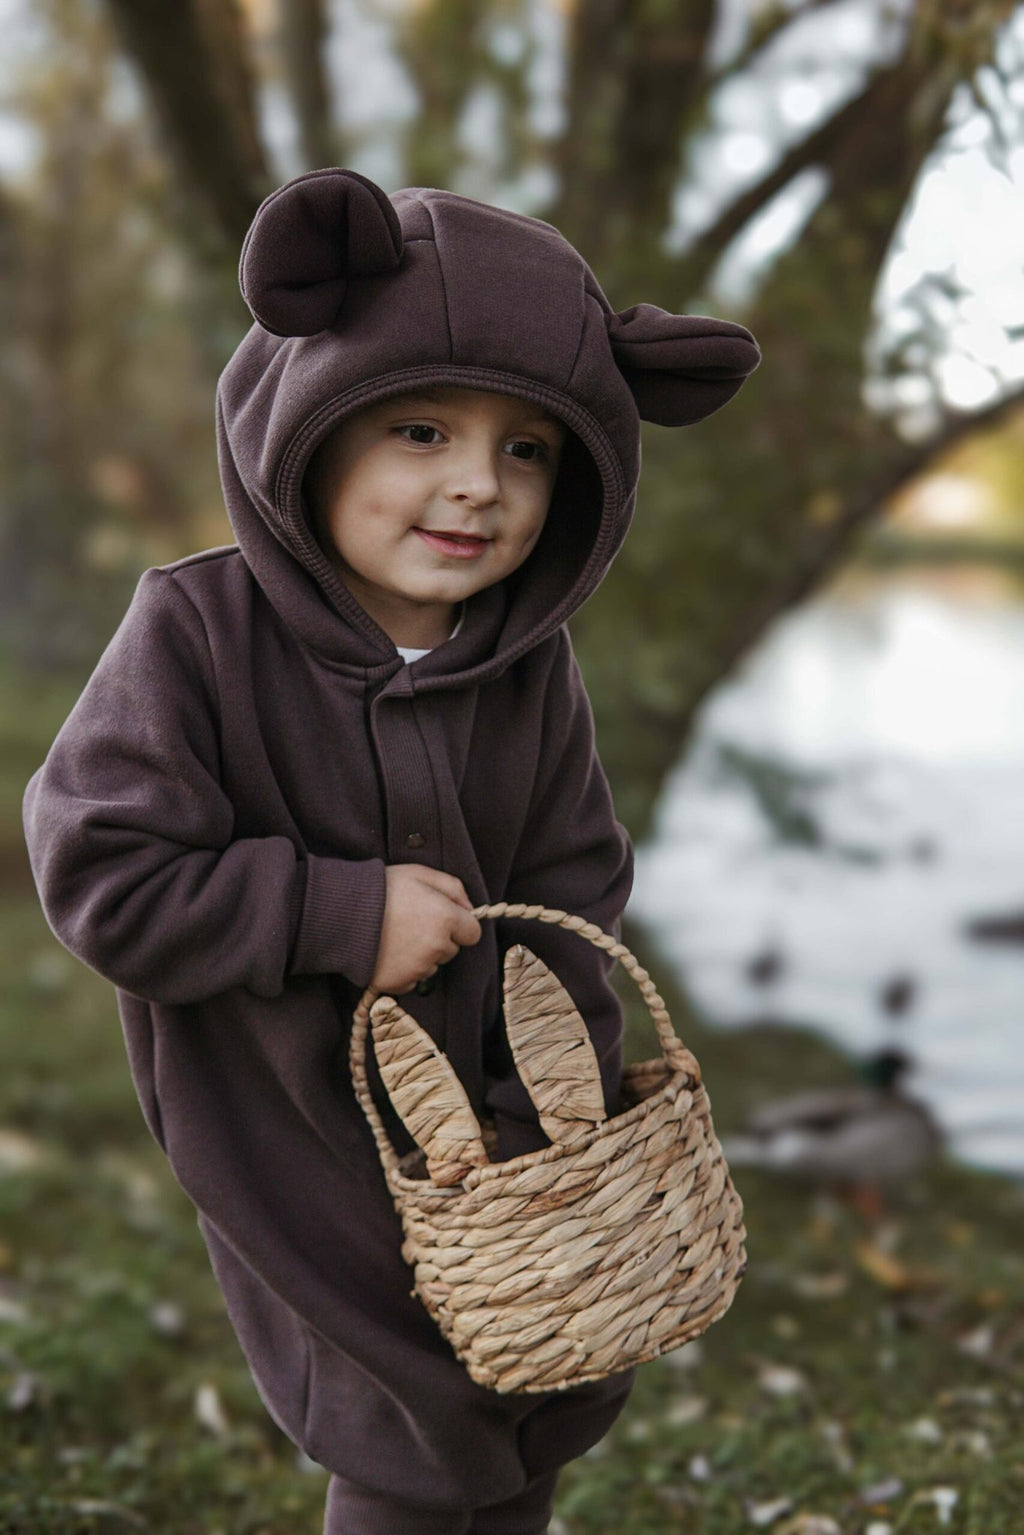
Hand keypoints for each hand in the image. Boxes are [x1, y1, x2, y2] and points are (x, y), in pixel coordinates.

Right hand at [370, 864, 481, 994]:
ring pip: (431, 966)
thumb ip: (453, 888)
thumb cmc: (382, 888)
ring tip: (395, 936)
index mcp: (446, 919)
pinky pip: (411, 980)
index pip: (472, 933)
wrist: (341, 913)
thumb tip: (471, 908)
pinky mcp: (398, 983)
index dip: (459, 925)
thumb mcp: (420, 874)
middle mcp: (436, 947)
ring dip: (421, 956)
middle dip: (438, 939)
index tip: (442, 918)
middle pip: (451, 950)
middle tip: (411, 923)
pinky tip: (387, 953)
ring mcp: (417, 968)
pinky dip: (403, 970)